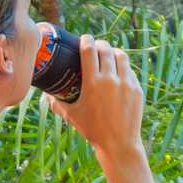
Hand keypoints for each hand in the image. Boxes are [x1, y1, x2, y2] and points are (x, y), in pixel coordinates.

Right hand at [55, 36, 147, 160]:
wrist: (119, 143)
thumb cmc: (93, 130)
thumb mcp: (72, 116)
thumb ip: (57, 104)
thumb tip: (46, 95)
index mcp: (93, 83)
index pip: (89, 51)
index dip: (86, 40)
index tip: (84, 38)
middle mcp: (111, 79)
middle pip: (106, 49)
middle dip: (99, 44)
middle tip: (95, 46)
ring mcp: (126, 83)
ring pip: (121, 56)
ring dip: (113, 52)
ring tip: (108, 54)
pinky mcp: (137, 89)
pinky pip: (130, 70)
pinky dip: (123, 67)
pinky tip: (118, 71)